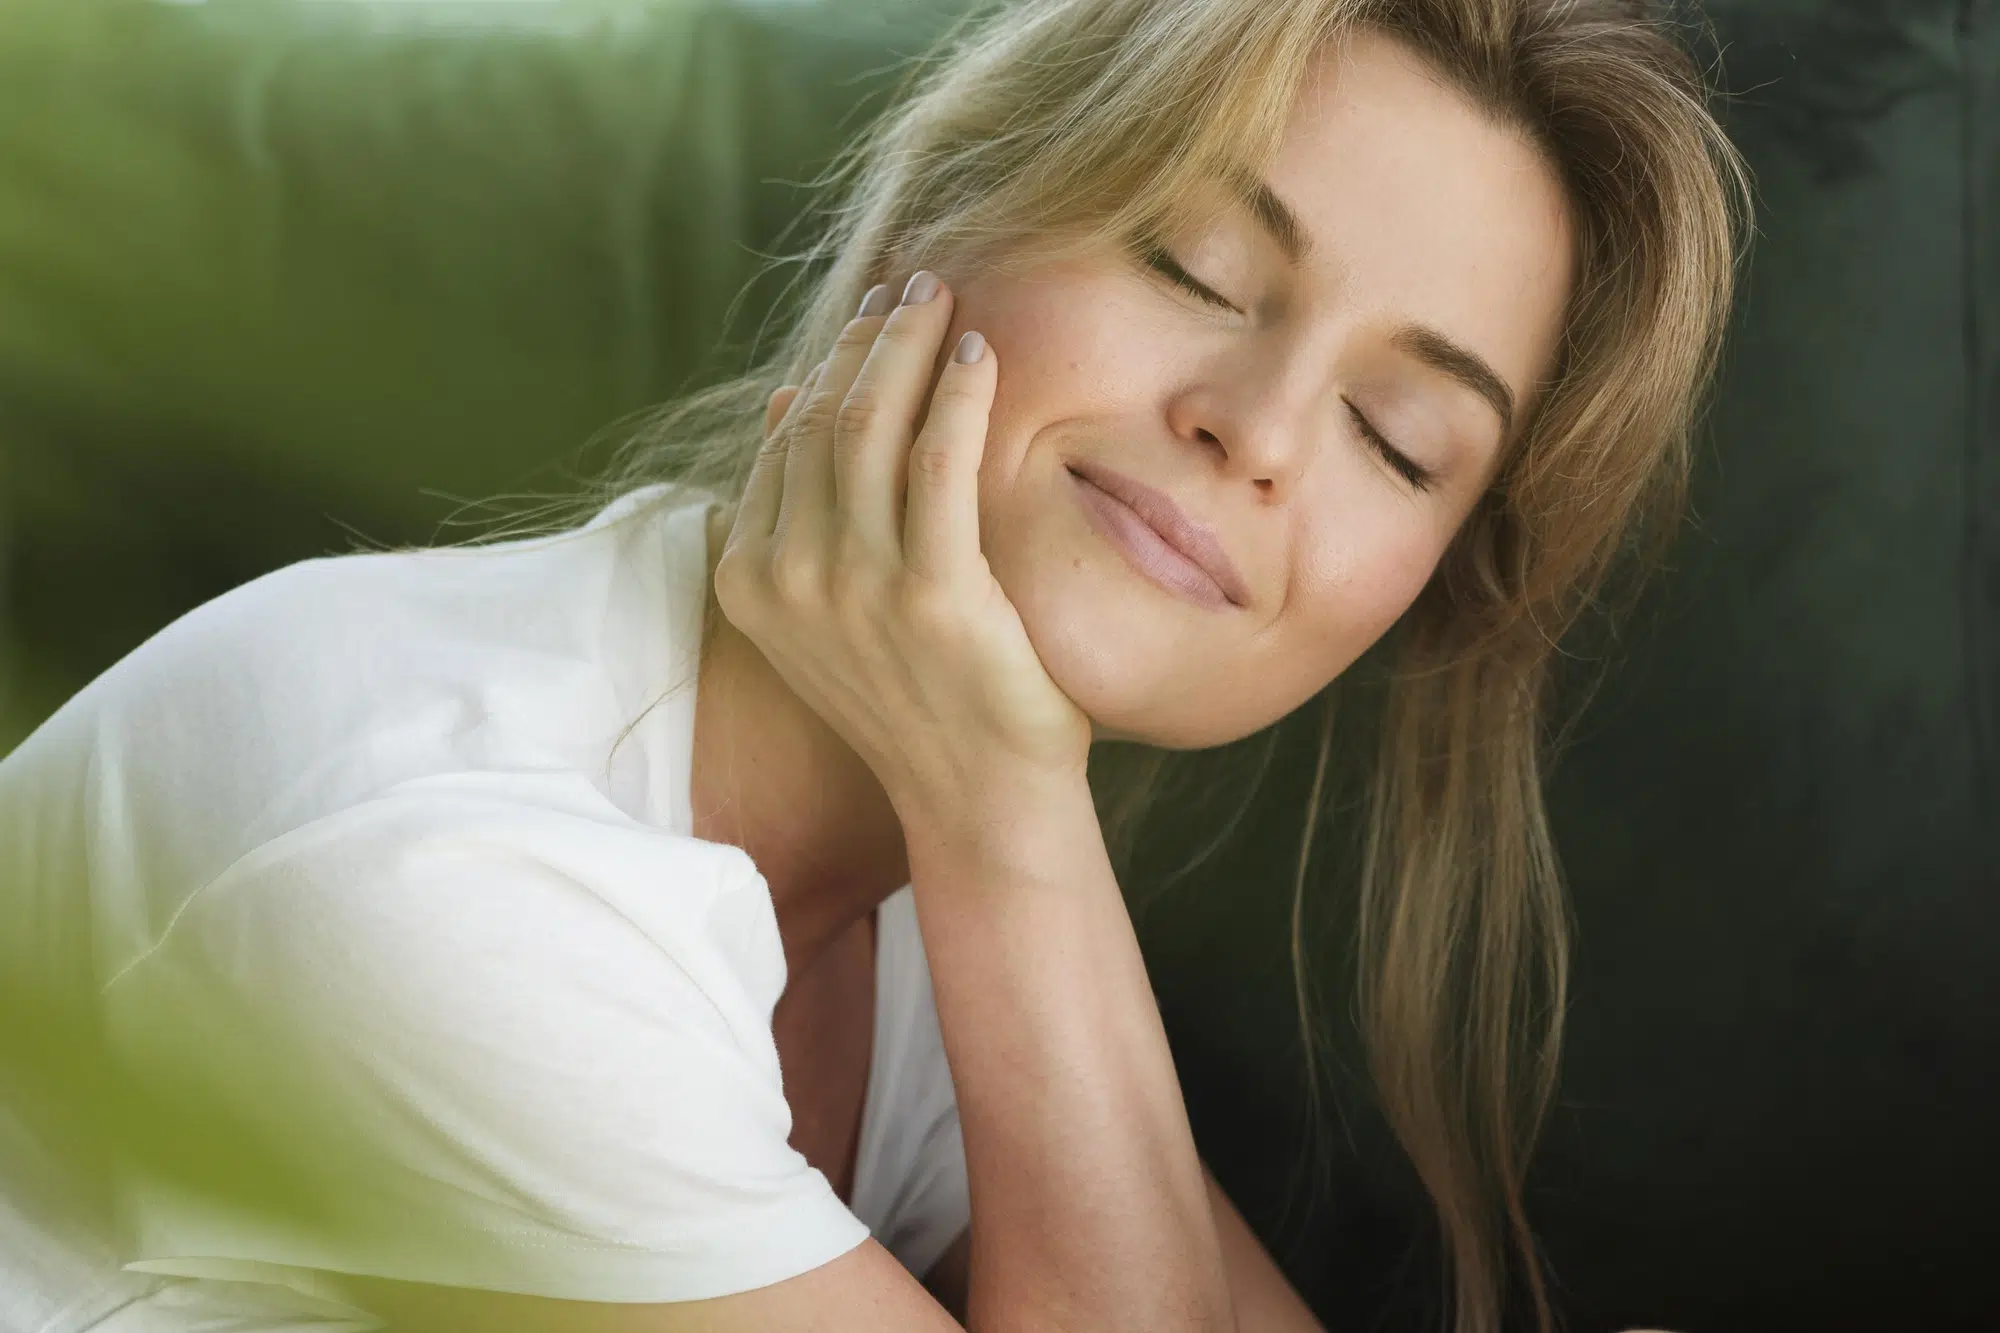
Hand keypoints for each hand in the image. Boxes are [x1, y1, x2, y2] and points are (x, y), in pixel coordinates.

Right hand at [713, 272, 1092, 834]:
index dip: (831, 366)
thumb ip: (797, 515)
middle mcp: (788, 580)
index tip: (872, 319)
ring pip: (871, 426)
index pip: (785, 441)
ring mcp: (854, 588)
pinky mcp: (932, 592)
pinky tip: (981, 353)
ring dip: (909, 346)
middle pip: (824, 421)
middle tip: (916, 287)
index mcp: (750, 581)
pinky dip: (958, 393)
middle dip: (871, 339)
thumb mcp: (826, 608)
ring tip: (945, 300)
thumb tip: (789, 400)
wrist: (974, 794)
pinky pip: (940, 460)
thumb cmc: (914, 696)